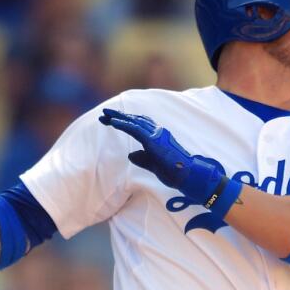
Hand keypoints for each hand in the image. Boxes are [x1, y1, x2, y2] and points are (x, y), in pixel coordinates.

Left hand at [99, 108, 224, 204]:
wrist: (186, 175)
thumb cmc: (173, 172)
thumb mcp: (154, 165)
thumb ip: (142, 158)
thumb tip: (131, 154)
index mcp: (159, 137)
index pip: (140, 125)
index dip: (126, 122)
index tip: (111, 121)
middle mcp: (158, 132)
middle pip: (135, 120)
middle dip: (119, 116)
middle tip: (104, 113)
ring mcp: (156, 134)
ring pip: (134, 122)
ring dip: (118, 117)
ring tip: (104, 115)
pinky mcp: (153, 140)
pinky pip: (134, 129)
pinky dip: (123, 124)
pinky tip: (113, 122)